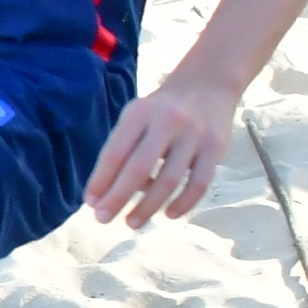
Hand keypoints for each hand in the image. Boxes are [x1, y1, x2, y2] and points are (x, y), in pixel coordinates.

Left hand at [83, 73, 238, 224]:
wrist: (207, 84)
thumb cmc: (161, 109)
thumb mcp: (137, 116)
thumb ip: (123, 148)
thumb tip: (107, 192)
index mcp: (140, 113)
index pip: (115, 152)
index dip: (101, 180)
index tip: (90, 203)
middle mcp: (167, 122)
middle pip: (139, 168)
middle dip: (118, 197)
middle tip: (103, 219)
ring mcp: (194, 135)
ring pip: (169, 180)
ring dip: (148, 207)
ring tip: (132, 223)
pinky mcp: (216, 148)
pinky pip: (199, 183)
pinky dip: (184, 203)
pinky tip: (169, 214)